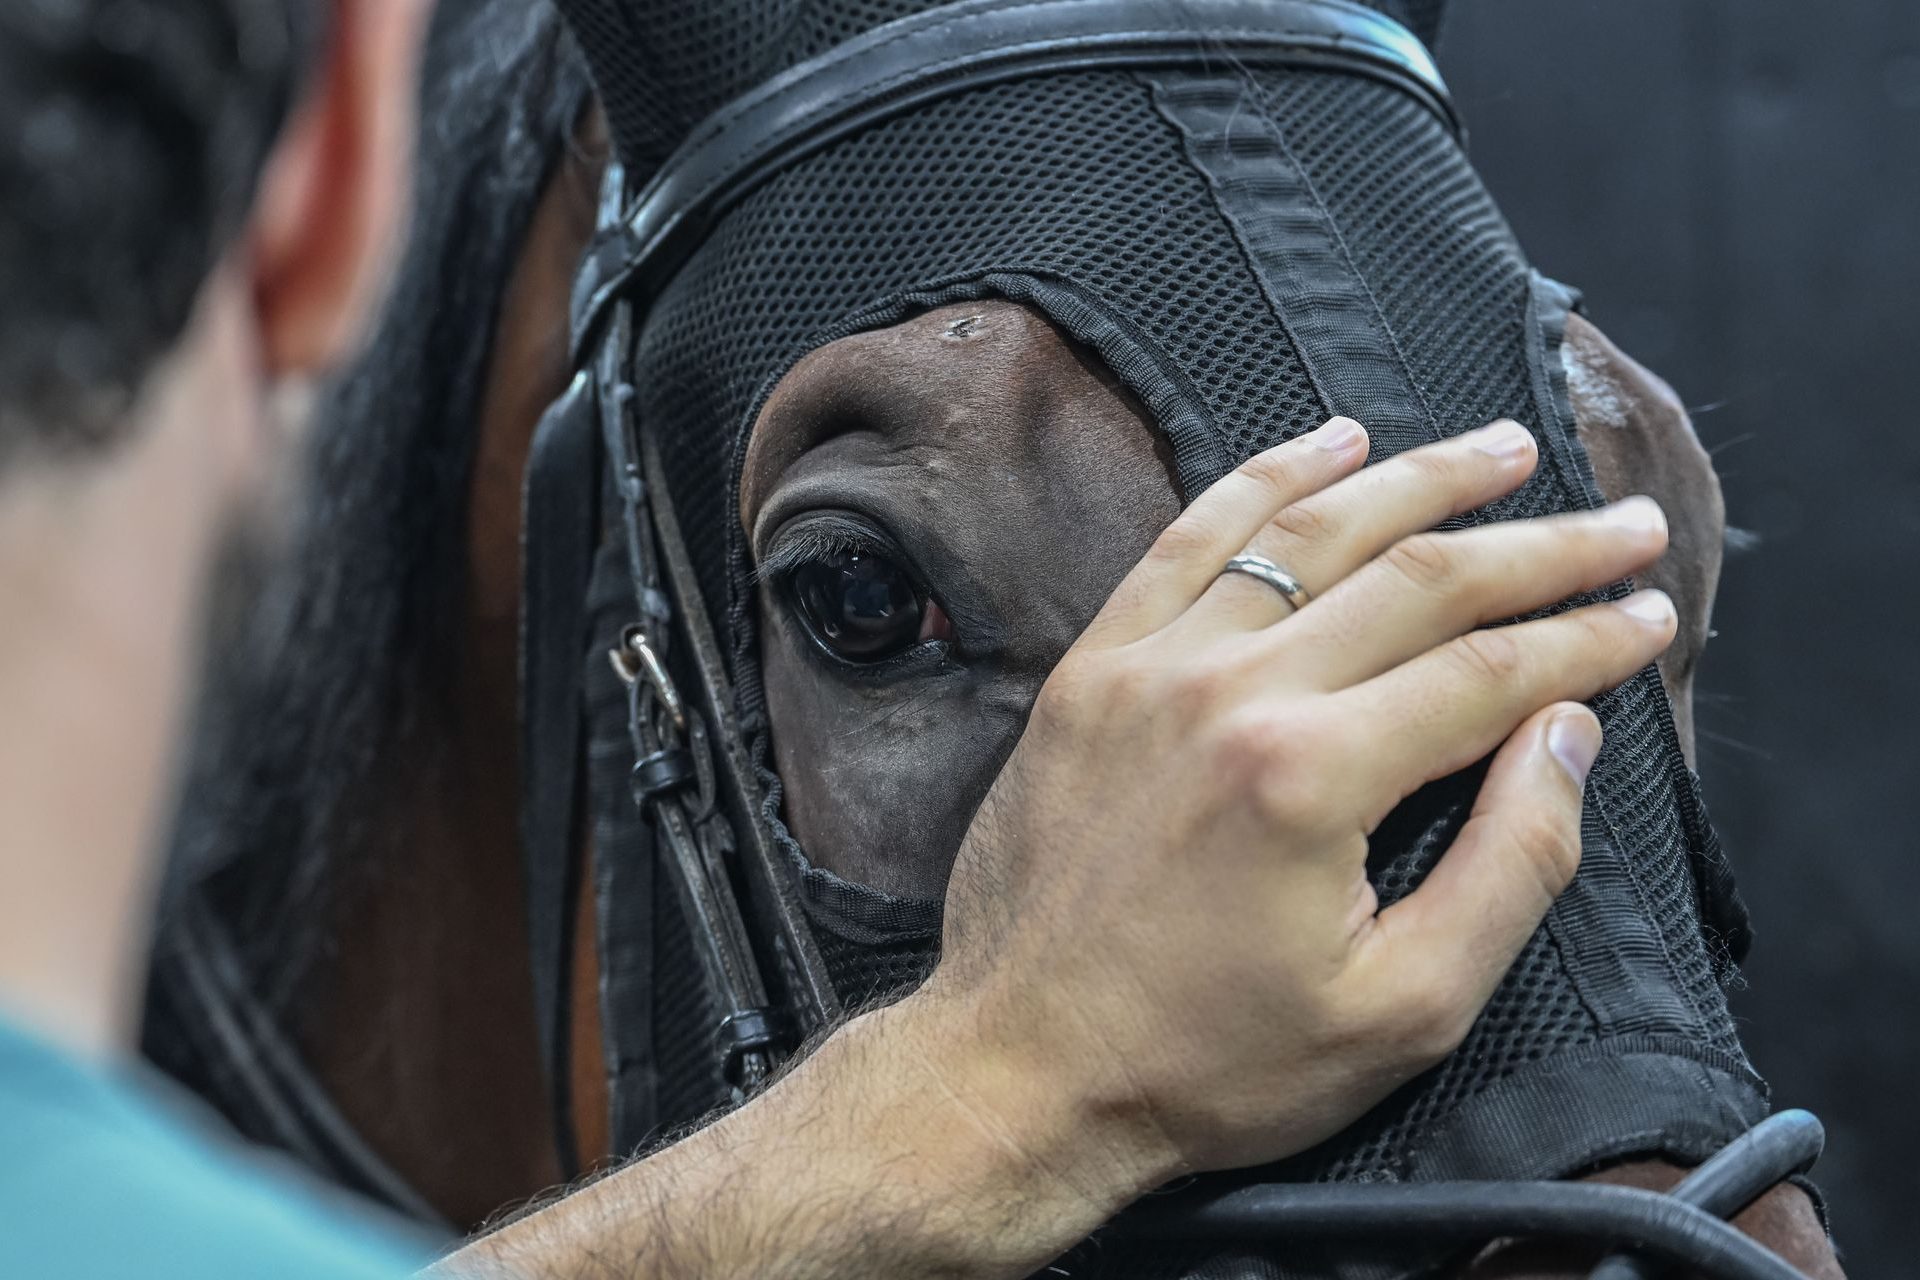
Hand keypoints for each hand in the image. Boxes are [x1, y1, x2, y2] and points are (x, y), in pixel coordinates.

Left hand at [920, 415, 1673, 1184]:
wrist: (1020, 1068)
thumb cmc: (1210, 1062)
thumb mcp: (1400, 1010)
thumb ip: (1509, 865)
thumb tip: (1567, 734)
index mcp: (1311, 777)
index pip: (1490, 671)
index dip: (1588, 639)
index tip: (1651, 614)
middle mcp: (1229, 691)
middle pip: (1419, 580)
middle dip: (1541, 546)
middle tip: (1627, 523)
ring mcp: (1149, 667)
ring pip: (1309, 535)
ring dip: (1417, 480)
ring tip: (1503, 450)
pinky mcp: (1091, 669)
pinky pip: (1189, 540)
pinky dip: (1266, 482)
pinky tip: (1331, 442)